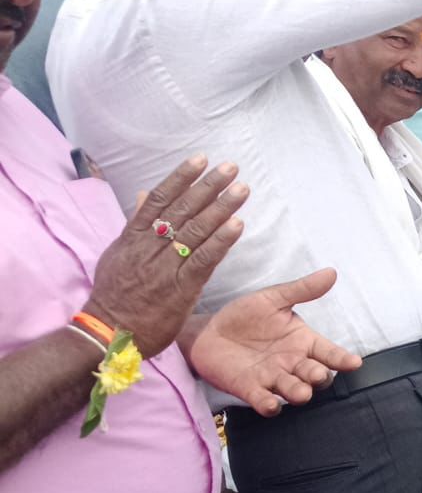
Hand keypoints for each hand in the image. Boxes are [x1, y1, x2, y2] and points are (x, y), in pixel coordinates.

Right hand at [84, 155, 248, 356]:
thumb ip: (135, 224)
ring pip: (195, 230)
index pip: (161, 200)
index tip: (201, 159)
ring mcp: (165, 266)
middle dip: (208, 186)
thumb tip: (146, 195)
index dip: (182, 177)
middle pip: (183, 209)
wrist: (108, 332)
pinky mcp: (180, 288)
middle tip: (231, 168)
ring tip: (241, 190)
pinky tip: (237, 225)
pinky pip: (203, 260)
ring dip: (221, 207)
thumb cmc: (115, 295)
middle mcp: (149, 247)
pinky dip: (220, 241)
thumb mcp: (118, 254)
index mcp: (134, 237)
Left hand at [187, 269, 361, 415]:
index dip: (341, 358)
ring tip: (302, 393)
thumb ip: (302, 289)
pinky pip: (263, 400)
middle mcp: (292, 363)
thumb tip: (331, 273)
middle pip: (314, 375)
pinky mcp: (250, 389)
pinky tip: (271, 405)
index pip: (328, 352)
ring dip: (298, 392)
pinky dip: (268, 405)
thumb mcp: (273, 298)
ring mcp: (272, 378)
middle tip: (318, 375)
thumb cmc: (243, 316)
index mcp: (302, 342)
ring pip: (292, 390)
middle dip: (319, 377)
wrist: (206, 332)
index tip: (354, 362)